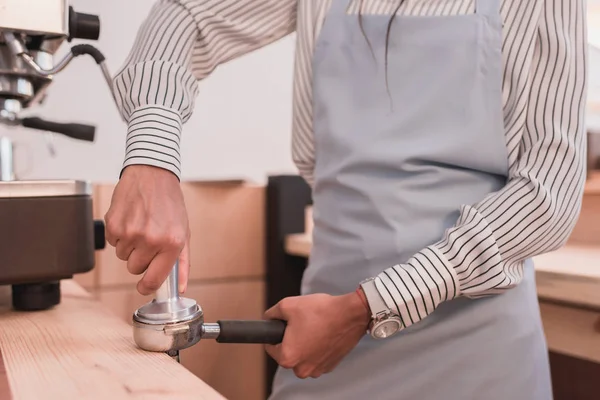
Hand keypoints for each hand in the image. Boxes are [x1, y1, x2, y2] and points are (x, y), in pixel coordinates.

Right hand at [104, 165, 190, 294]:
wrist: (152, 174)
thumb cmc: (170, 203)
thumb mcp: (184, 232)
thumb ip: (182, 262)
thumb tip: (181, 286)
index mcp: (172, 243)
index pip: (154, 279)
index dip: (147, 286)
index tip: (145, 286)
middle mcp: (151, 239)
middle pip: (135, 269)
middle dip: (140, 259)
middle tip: (148, 240)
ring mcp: (130, 233)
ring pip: (123, 256)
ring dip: (130, 246)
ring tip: (141, 226)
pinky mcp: (113, 225)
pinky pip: (112, 243)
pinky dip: (120, 235)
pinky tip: (131, 219)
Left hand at [264, 291, 369, 378]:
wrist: (350, 314)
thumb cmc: (320, 311)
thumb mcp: (287, 305)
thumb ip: (271, 314)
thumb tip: (267, 318)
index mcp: (288, 358)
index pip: (271, 347)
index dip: (276, 332)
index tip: (286, 324)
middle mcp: (302, 369)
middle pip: (288, 353)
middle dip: (291, 339)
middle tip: (302, 323)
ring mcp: (318, 370)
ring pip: (302, 356)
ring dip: (305, 344)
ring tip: (314, 327)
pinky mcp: (330, 366)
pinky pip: (316, 357)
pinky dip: (317, 347)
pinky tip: (324, 333)